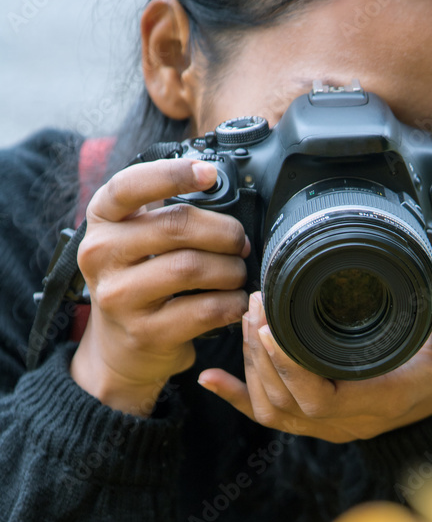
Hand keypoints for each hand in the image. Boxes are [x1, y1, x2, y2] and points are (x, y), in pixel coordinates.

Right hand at [71, 158, 249, 415]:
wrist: (121, 347)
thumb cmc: (139, 281)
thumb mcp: (135, 239)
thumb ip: (163, 211)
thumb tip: (218, 185)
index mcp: (101, 220)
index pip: (130, 185)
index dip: (174, 174)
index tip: (210, 174)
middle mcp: (101, 255)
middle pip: (176, 226)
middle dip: (223, 232)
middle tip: (240, 242)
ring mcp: (120, 297)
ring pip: (192, 268)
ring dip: (231, 269)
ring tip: (238, 274)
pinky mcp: (146, 332)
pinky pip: (204, 309)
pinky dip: (232, 303)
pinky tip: (236, 301)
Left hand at [198, 268, 431, 442]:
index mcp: (380, 400)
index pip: (320, 397)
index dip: (288, 366)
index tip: (269, 323)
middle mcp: (349, 421)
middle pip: (286, 402)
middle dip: (262, 354)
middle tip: (255, 303)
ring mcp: (329, 424)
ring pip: (273, 409)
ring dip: (252, 367)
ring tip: (248, 318)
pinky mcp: (317, 419)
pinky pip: (269, 417)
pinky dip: (236, 399)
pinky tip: (210, 379)